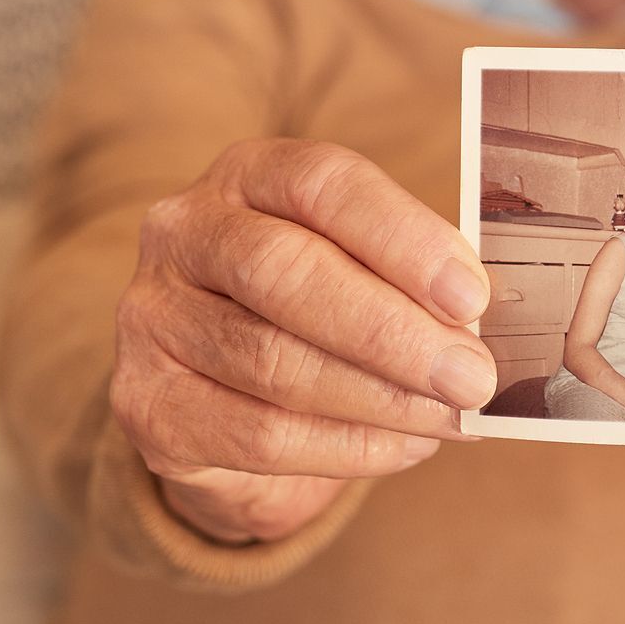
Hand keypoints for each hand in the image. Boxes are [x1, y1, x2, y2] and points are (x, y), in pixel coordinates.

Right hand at [111, 139, 494, 544]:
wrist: (223, 389)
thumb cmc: (320, 306)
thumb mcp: (364, 263)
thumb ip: (414, 277)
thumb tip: (478, 320)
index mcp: (251, 174)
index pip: (324, 186)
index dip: (403, 239)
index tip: (471, 297)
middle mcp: (185, 232)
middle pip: (288, 273)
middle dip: (393, 332)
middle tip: (471, 377)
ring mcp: (152, 317)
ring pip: (273, 362)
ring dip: (380, 399)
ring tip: (451, 416)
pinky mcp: (146, 403)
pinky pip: (258, 435)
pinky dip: (346, 448)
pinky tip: (405, 447)